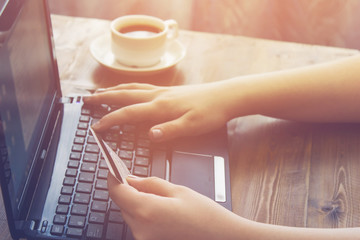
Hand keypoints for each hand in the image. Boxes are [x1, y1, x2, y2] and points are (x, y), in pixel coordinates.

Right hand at [83, 83, 231, 141]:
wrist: (226, 96)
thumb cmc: (211, 112)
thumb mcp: (193, 126)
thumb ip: (170, 130)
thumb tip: (150, 134)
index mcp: (161, 107)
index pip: (129, 113)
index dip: (111, 120)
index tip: (97, 127)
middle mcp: (158, 96)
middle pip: (125, 95)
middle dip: (104, 99)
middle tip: (87, 101)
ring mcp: (163, 91)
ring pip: (132, 88)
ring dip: (114, 91)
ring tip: (100, 93)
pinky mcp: (169, 90)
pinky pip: (142, 86)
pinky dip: (129, 86)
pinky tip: (129, 89)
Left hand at [108, 175, 239, 239]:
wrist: (222, 238)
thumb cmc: (205, 216)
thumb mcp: (178, 190)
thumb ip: (150, 184)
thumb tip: (131, 179)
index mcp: (147, 211)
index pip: (117, 192)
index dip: (112, 179)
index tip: (112, 170)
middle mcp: (141, 229)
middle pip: (122, 204)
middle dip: (126, 190)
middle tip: (134, 178)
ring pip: (129, 215)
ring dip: (134, 203)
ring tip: (152, 194)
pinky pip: (139, 226)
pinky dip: (142, 214)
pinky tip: (157, 209)